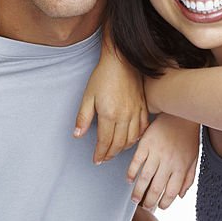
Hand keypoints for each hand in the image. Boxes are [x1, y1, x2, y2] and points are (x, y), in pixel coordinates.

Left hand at [75, 46, 148, 163]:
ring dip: (123, 148)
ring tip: (115, 151)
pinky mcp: (143, 106)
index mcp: (109, 115)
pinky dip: (137, 137)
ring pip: (132, 138)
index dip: (100, 153)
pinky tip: (132, 139)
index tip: (96, 159)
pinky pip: (143, 127)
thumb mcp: (88, 96)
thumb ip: (83, 117)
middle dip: (110, 154)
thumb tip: (77, 135)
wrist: (121, 61)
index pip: (105, 142)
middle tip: (104, 158)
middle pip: (118, 144)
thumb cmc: (103, 76)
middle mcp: (124, 116)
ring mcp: (136, 112)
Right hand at [128, 113, 199, 209]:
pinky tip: (129, 180)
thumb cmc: (188, 137)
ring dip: (138, 191)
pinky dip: (131, 172)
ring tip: (135, 199)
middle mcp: (168, 162)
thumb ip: (188, 178)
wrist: (181, 114)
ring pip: (145, 177)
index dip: (165, 203)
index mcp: (181, 167)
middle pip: (156, 188)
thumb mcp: (193, 159)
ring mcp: (156, 152)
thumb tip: (180, 196)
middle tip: (144, 206)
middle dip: (149, 201)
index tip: (160, 207)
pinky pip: (136, 161)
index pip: (172, 192)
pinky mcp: (146, 143)